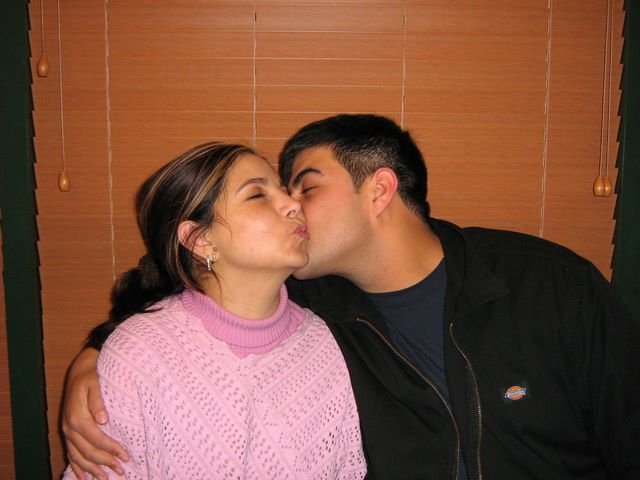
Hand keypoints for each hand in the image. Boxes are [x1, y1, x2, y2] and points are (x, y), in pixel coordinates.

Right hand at [62, 348, 128, 478]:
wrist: (79, 371)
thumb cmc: (91, 377)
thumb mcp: (95, 383)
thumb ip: (97, 401)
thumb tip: (103, 420)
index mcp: (77, 417)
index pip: (97, 439)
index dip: (111, 449)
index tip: (125, 456)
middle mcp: (69, 428)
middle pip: (88, 452)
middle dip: (105, 463)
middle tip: (122, 470)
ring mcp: (67, 432)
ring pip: (78, 457)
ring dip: (92, 470)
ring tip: (106, 478)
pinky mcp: (68, 433)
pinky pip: (70, 454)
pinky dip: (77, 467)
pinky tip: (84, 477)